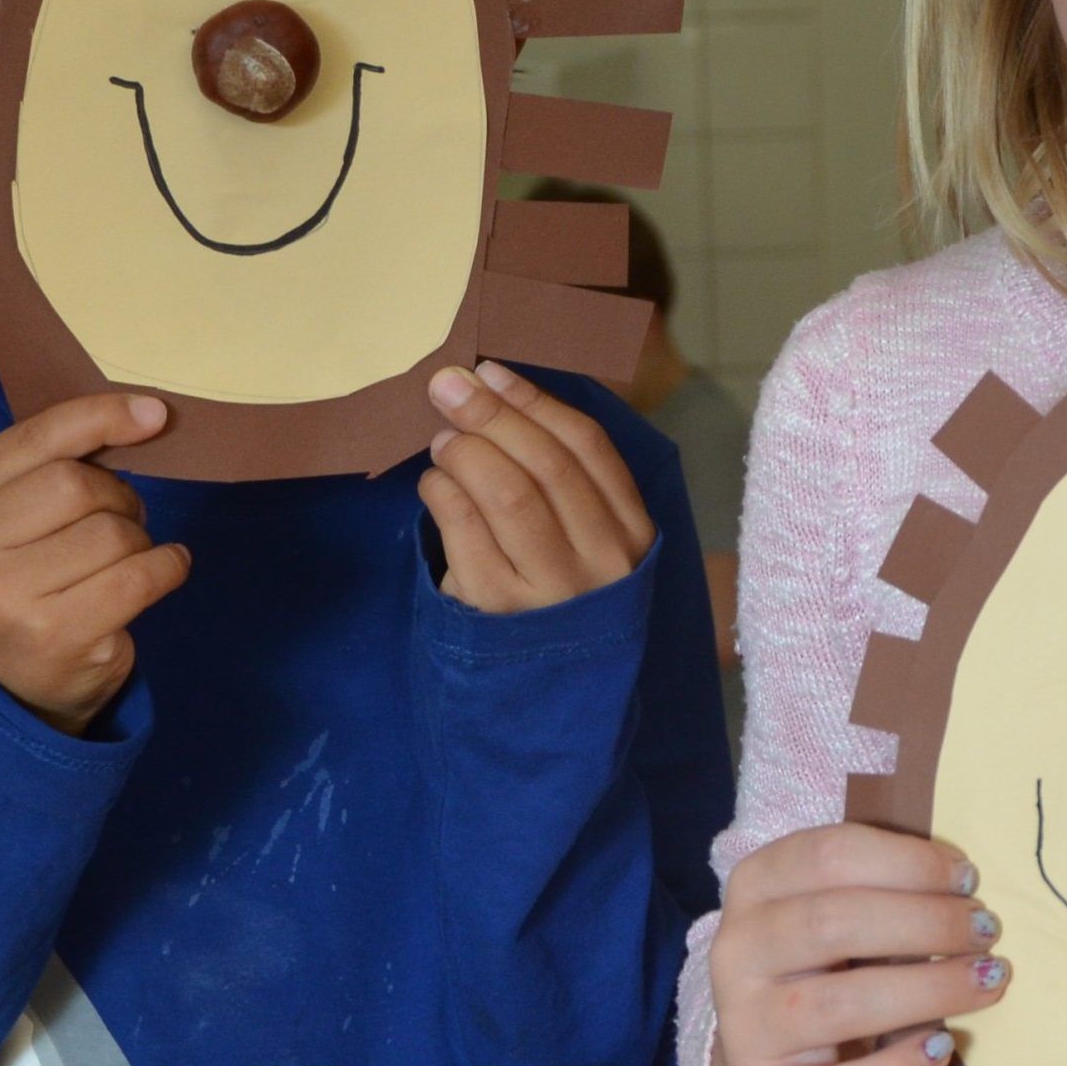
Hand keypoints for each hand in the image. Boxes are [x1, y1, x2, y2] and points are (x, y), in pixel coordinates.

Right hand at [0, 392, 189, 733]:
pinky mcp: (53, 636)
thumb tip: (149, 413)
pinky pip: (139, 577)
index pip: (37, 437)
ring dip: (139, 541)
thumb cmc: (26, 580)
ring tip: (122, 562)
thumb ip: (61, 460)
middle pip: (78, 484)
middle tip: (121, 522)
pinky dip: (167, 567)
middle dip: (120, 498)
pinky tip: (161, 572)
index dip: (102, 416)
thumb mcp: (16, 515)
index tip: (154, 414)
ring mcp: (5, 597)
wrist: (13, 686)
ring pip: (113, 532)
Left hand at [420, 361, 655, 613]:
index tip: (493, 373)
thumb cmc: (557, 599)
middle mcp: (601, 561)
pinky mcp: (499, 609)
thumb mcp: (585, 543)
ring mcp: (552, 590)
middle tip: (449, 387)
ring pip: (507, 492)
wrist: (541, 692)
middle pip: (546, 463)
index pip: (589, 446)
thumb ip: (560, 480)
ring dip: (466, 451)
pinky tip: (434, 484)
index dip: (536, 401)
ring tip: (443, 441)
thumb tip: (494, 393)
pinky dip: (442, 492)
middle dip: (491, 413)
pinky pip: (465, 530)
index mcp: (632, 532)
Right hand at [707, 824, 1003, 1065]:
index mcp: (754, 887)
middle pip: (836, 922)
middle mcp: (737, 952)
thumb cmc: (818, 975)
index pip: (829, 855)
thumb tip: (964, 884)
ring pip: (844, 1003)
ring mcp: (747, 1029)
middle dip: (928, 921)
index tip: (968, 877)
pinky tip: (943, 1047)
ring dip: (932, 988)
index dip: (908, 861)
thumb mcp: (827, 917)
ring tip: (988, 980)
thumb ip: (877, 890)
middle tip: (987, 930)